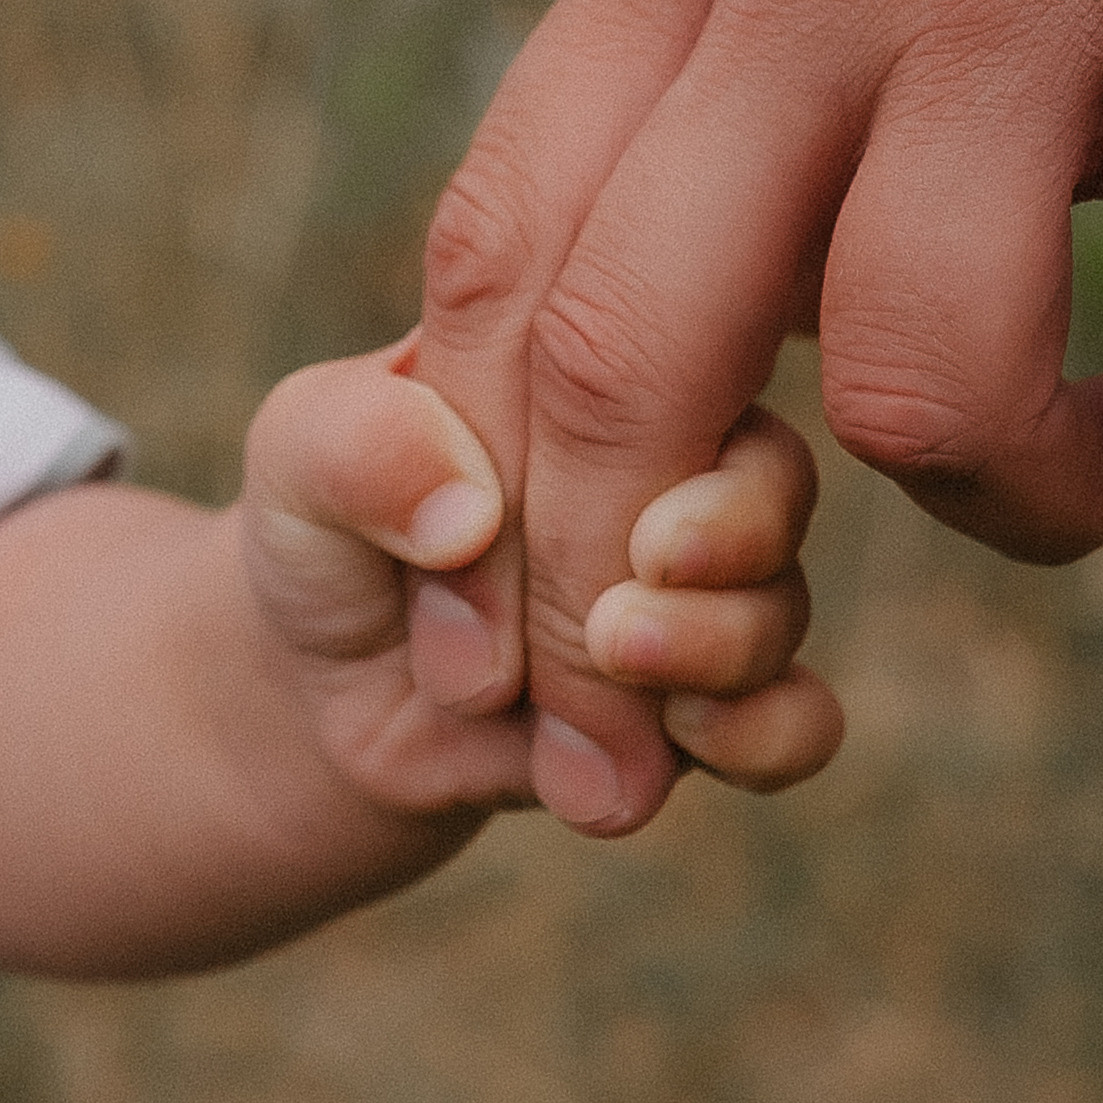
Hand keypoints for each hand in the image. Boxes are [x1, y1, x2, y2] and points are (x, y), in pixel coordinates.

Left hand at [243, 336, 840, 842]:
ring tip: (613, 665)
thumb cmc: (328, 530)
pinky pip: (802, 720)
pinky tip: (673, 749)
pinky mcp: (714, 703)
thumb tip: (468, 511)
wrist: (321, 690)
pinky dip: (760, 736)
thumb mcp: (301, 456)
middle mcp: (686, 461)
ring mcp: (710, 586)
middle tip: (615, 613)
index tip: (538, 506)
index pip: (675, 354)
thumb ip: (358, 444)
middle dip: (707, 550)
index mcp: (603, 357)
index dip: (627, 431)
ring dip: (711, 651)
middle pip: (768, 480)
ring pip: (782, 602)